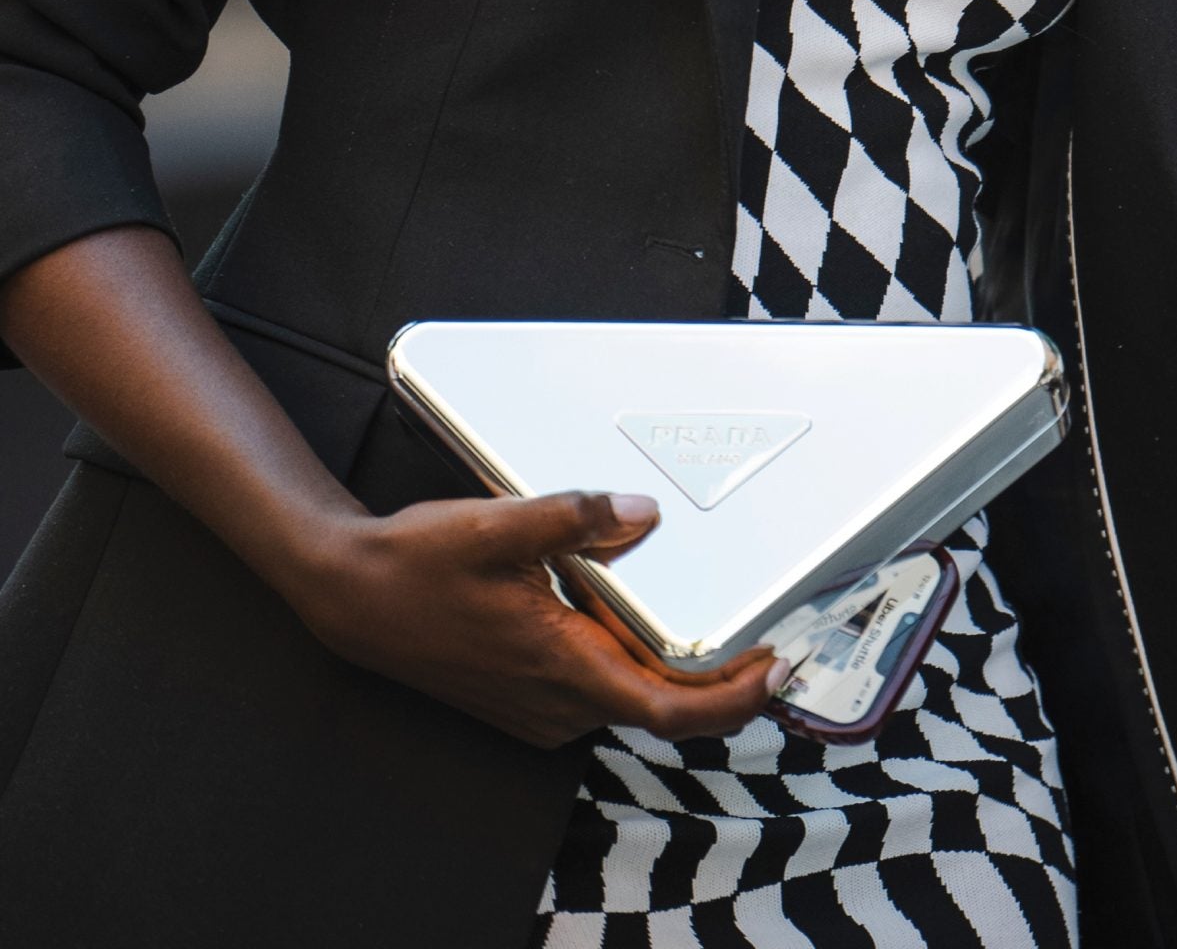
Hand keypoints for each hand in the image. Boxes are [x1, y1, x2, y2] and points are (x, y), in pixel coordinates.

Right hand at [284, 488, 783, 747]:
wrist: (352, 596)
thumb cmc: (419, 564)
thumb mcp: (498, 524)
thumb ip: (575, 517)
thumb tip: (641, 515)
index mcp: (560, 667)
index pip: (667, 711)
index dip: (730, 701)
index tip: (774, 669)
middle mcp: (555, 703)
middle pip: (657, 703)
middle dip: (716, 676)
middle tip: (766, 633)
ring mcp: (539, 707)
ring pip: (626, 692)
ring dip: (671, 664)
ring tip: (716, 618)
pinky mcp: (527, 698)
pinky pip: (597, 684)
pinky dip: (630, 656)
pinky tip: (635, 610)